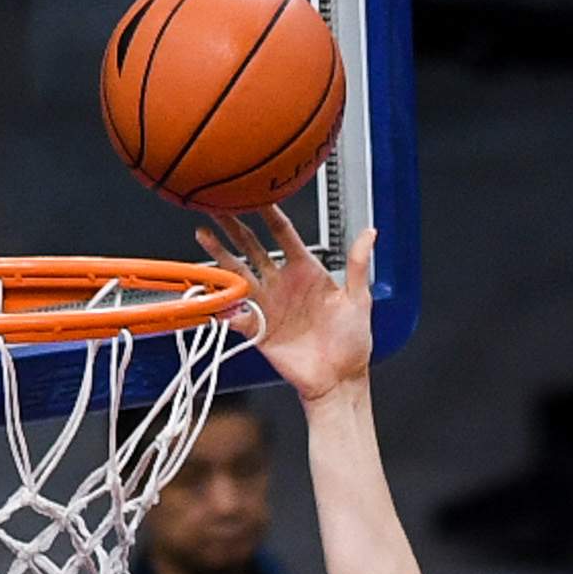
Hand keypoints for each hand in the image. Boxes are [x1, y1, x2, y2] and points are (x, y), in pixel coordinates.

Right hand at [203, 211, 373, 403]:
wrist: (339, 381)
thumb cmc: (352, 343)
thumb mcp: (358, 300)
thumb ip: (358, 265)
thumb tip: (370, 232)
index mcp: (306, 271)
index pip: (283, 234)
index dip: (269, 213)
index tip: (254, 192)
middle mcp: (282, 283)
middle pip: (253, 247)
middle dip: (234, 226)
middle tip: (216, 205)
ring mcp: (268, 304)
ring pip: (238, 272)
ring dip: (220, 254)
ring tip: (202, 234)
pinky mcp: (257, 328)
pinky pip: (235, 312)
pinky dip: (221, 303)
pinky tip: (209, 290)